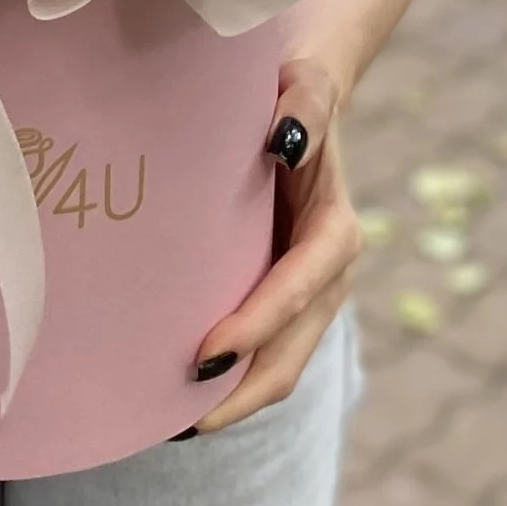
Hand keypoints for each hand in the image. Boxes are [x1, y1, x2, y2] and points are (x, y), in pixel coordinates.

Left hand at [189, 59, 362, 433]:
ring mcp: (307, 291)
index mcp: (335, 230)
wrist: (300, 101)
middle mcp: (327, 273)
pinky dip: (229, 376)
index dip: (256, 326)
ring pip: (278, 363)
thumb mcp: (305, 87)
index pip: (296, 290)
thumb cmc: (295, 91)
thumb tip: (282, 141)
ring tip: (171, 421)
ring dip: (232, 396)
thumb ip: (305, 106)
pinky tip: (179, 393)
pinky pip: (262, 348)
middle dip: (241, 389)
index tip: (206, 353)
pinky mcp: (281, 293)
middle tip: (181, 417)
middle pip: (290, 350)